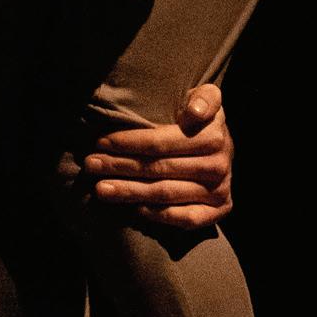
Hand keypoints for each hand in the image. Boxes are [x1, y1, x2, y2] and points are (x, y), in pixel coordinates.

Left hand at [84, 84, 232, 229]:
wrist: (224, 152)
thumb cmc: (201, 123)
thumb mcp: (205, 98)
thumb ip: (204, 98)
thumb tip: (194, 113)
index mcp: (213, 136)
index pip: (160, 143)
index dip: (128, 143)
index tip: (101, 142)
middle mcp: (218, 165)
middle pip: (157, 168)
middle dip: (119, 166)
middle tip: (91, 165)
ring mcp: (219, 190)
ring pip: (164, 194)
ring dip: (128, 192)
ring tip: (100, 189)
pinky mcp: (219, 211)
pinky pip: (185, 218)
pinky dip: (158, 215)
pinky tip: (134, 208)